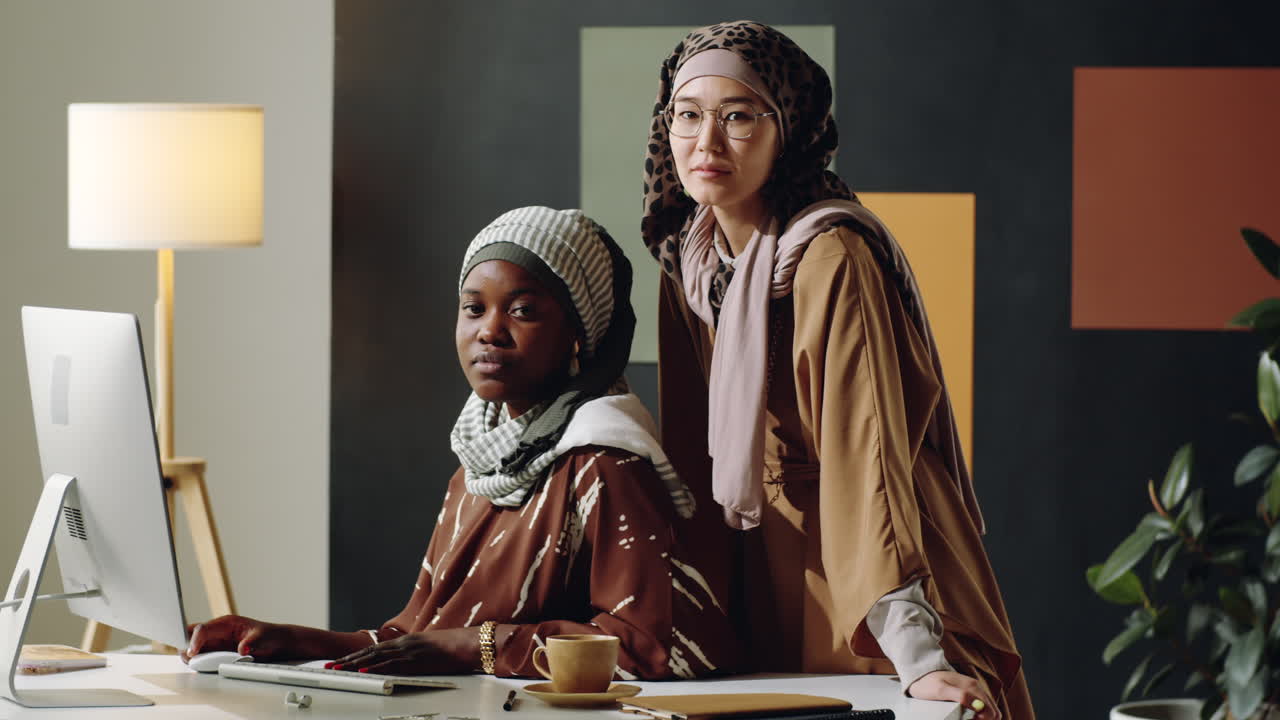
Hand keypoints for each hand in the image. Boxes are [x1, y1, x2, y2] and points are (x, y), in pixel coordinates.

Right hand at [181, 615, 294, 662]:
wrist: (279, 644)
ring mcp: (217, 643)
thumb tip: (242, 650)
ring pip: (194, 647)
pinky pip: (202, 657)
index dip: (195, 640)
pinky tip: (200, 666)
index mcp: (226, 623)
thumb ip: (251, 642)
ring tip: (194, 664)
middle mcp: (218, 632)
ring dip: (191, 655)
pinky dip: (197, 662)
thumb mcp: (262, 637)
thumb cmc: (271, 636)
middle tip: (188, 658)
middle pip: (192, 635)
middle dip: (186, 645)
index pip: (203, 628)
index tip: (193, 652)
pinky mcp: (218, 653)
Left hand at [331, 629, 475, 675]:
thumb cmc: (457, 646)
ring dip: (356, 663)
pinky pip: (393, 665)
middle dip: (350, 658)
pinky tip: (364, 671)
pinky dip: (377, 667)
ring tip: (339, 669)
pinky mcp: (418, 660)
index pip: (378, 647)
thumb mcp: (433, 649)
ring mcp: (410, 651)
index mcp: (409, 641)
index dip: (359, 653)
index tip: (344, 658)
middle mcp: (406, 643)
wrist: (472, 642)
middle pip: (372, 651)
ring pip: (377, 657)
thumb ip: (418, 654)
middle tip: (331, 664)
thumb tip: (410, 663)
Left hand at [907, 670, 999, 719]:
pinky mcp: (968, 692)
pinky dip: (977, 714)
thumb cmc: (927, 682)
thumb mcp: (940, 690)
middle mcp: (976, 687)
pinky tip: (965, 715)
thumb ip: (960, 696)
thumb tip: (978, 706)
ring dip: (981, 717)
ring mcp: (973, 689)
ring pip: (987, 709)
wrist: (919, 673)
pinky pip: (979, 706)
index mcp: (972, 687)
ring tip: (966, 719)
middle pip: (992, 711)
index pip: (991, 711)